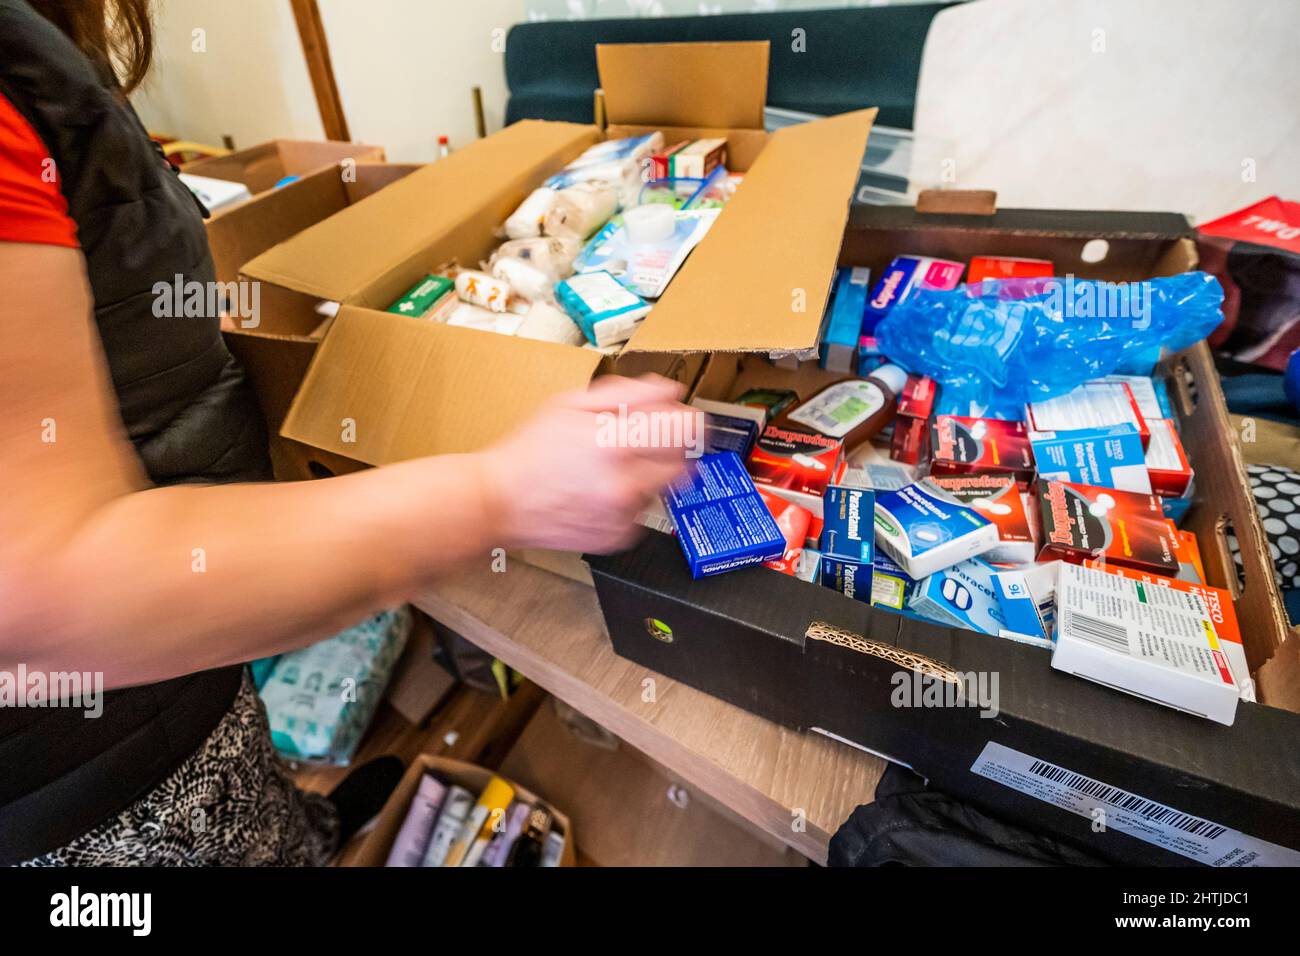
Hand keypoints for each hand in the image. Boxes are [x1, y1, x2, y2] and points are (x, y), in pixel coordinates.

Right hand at [478, 374, 693, 552]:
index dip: (690, 420)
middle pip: (685, 461)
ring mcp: (624, 515)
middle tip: (641, 438)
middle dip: (670, 446)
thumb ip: (629, 394)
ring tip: (607, 465)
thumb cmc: (529, 452)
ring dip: (648, 472)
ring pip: (662, 487)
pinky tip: (597, 489)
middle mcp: (626, 484)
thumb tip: (670, 392)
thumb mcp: (572, 404)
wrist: (499, 502)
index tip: (683, 418)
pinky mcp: (618, 537)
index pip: (688, 431)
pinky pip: (641, 510)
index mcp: (616, 445)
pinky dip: (628, 497)